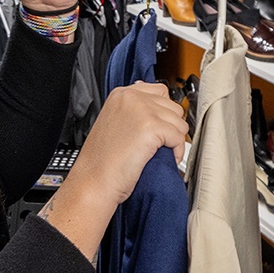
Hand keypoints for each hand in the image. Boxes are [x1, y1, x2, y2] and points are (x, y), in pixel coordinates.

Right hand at [40, 83, 189, 255]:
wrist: (94, 181)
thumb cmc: (102, 161)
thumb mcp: (114, 123)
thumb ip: (133, 112)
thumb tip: (156, 109)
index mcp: (121, 94)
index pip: (159, 91)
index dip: (164, 112)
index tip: (161, 127)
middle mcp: (131, 97)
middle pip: (172, 106)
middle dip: (172, 127)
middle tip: (162, 144)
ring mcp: (142, 110)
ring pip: (179, 121)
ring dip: (176, 139)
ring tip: (162, 152)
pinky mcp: (151, 127)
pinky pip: (179, 136)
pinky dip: (177, 151)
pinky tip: (165, 158)